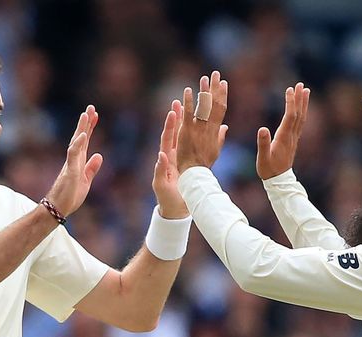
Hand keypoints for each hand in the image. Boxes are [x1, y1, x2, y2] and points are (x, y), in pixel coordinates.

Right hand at [46, 105, 102, 215]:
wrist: (58, 208)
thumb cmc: (69, 196)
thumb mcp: (85, 180)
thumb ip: (91, 168)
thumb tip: (99, 155)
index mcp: (78, 161)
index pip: (85, 141)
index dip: (90, 128)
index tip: (95, 115)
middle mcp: (73, 159)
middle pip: (80, 137)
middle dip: (85, 122)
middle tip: (91, 107)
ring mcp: (70, 164)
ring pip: (76, 142)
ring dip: (81, 129)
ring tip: (86, 115)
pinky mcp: (69, 172)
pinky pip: (73, 156)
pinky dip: (78, 144)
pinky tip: (83, 135)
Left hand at [152, 100, 188, 218]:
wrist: (176, 209)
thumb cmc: (167, 199)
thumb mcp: (161, 185)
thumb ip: (160, 170)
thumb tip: (161, 155)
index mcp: (166, 159)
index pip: (167, 139)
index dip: (170, 125)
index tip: (173, 112)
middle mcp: (172, 156)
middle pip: (175, 134)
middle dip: (177, 118)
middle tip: (179, 101)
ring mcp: (180, 159)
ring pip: (184, 138)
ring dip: (186, 123)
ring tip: (188, 107)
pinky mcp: (188, 164)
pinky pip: (192, 146)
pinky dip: (196, 136)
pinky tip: (201, 125)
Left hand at [176, 71, 228, 172]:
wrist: (195, 172)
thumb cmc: (204, 163)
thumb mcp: (215, 149)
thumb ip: (220, 136)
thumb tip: (225, 127)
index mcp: (215, 131)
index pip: (221, 109)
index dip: (223, 95)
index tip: (223, 83)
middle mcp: (209, 128)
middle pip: (215, 104)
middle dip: (215, 88)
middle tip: (216, 73)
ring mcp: (198, 129)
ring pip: (203, 107)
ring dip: (204, 91)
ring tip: (204, 77)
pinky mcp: (187, 131)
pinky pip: (188, 114)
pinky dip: (189, 102)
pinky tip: (188, 91)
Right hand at [255, 83, 309, 179]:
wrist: (279, 181)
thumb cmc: (268, 169)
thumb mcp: (262, 158)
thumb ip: (263, 144)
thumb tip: (262, 128)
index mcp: (283, 138)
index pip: (289, 117)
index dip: (290, 103)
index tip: (289, 90)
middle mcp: (291, 136)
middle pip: (298, 114)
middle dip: (299, 99)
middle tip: (300, 85)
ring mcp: (294, 138)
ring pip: (301, 117)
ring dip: (303, 103)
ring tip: (304, 90)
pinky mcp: (293, 140)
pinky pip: (300, 123)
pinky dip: (301, 112)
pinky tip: (301, 106)